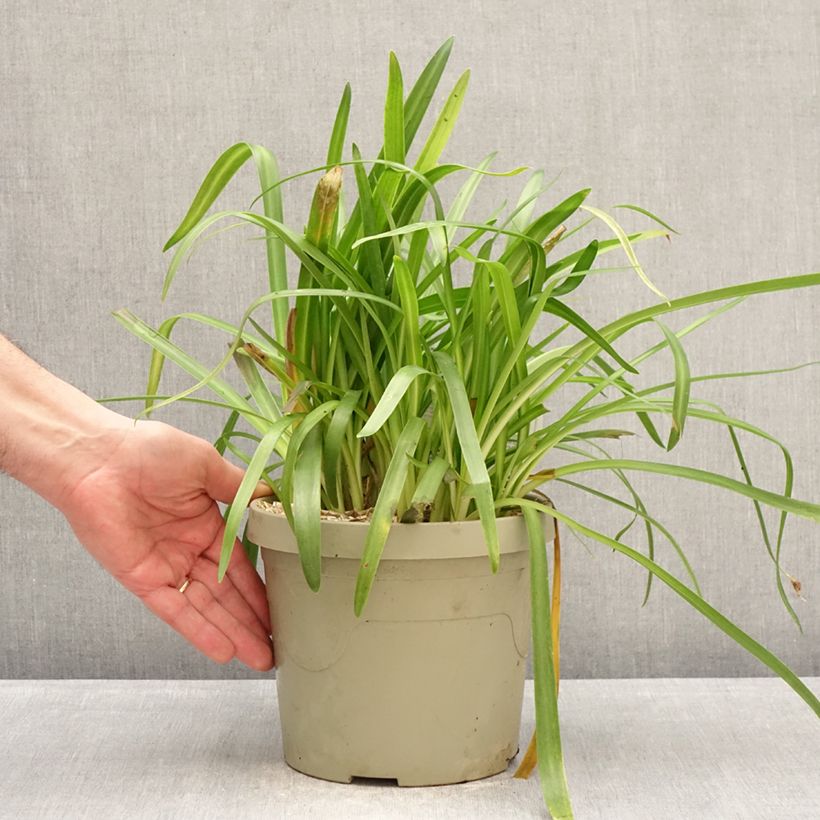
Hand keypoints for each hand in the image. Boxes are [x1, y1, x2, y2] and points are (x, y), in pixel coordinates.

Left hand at [59, 419, 273, 670]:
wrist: (98, 457)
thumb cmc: (148, 450)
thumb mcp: (205, 464)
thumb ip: (238, 487)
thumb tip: (272, 496)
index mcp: (206, 523)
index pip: (240, 565)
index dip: (260, 589)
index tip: (282, 610)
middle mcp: (188, 549)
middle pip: (227, 594)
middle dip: (251, 621)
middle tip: (276, 648)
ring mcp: (166, 566)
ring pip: (206, 608)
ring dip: (232, 633)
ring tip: (260, 659)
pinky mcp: (142, 578)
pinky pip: (174, 610)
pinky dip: (198, 631)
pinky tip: (223, 651)